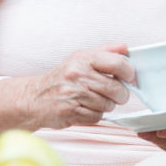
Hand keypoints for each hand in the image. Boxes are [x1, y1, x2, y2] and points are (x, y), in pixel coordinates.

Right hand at [0, 44, 132, 131]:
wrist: (35, 97)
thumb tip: (126, 48)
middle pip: (115, 88)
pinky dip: (96, 115)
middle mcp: (77, 75)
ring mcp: (73, 94)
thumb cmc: (62, 77)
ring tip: (95, 100)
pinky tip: (86, 108)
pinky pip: (97, 117)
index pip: (117, 63)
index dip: (129, 72)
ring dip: (106, 105)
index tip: (130, 77)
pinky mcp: (71, 112)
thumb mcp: (80, 58)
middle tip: (116, 93)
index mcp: (82, 58)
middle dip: (121, 94)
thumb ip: (105, 52)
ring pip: (108, 105)